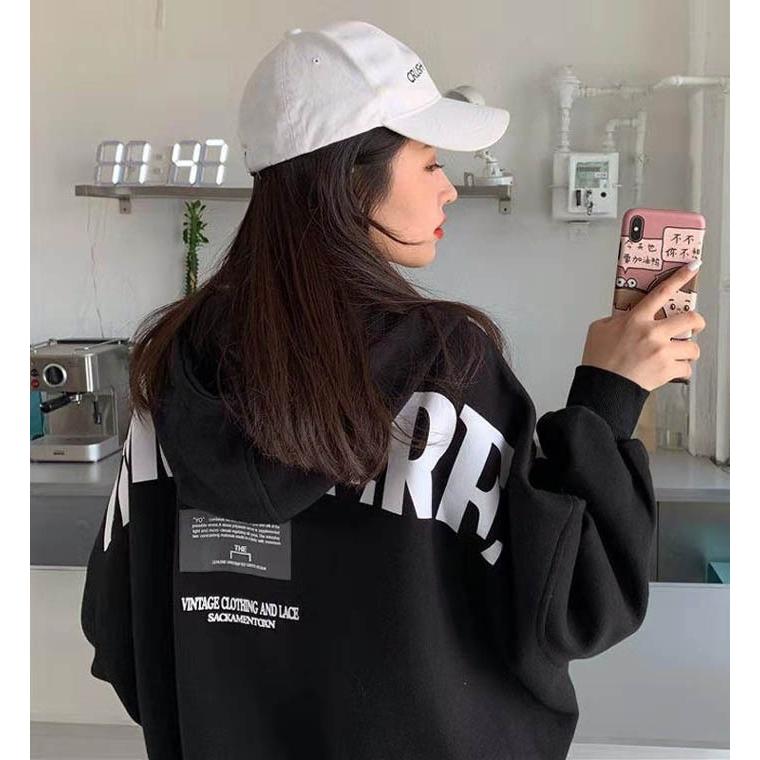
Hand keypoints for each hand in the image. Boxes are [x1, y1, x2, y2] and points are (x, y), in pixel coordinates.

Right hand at [580, 262, 706, 391]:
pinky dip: (681, 371)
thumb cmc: (599, 360)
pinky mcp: (667, 370)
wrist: (603, 387)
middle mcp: (652, 333)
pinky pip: (687, 369)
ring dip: (687, 352)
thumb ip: (616, 319)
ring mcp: (662, 352)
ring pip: (693, 347)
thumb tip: (627, 316)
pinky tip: (669, 371)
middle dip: (697, 323)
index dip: (680, 277)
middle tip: (694, 326)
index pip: (662, 292)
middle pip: (692, 319)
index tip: (692, 267)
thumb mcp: (599, 330)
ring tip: (677, 355)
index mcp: (635, 319)